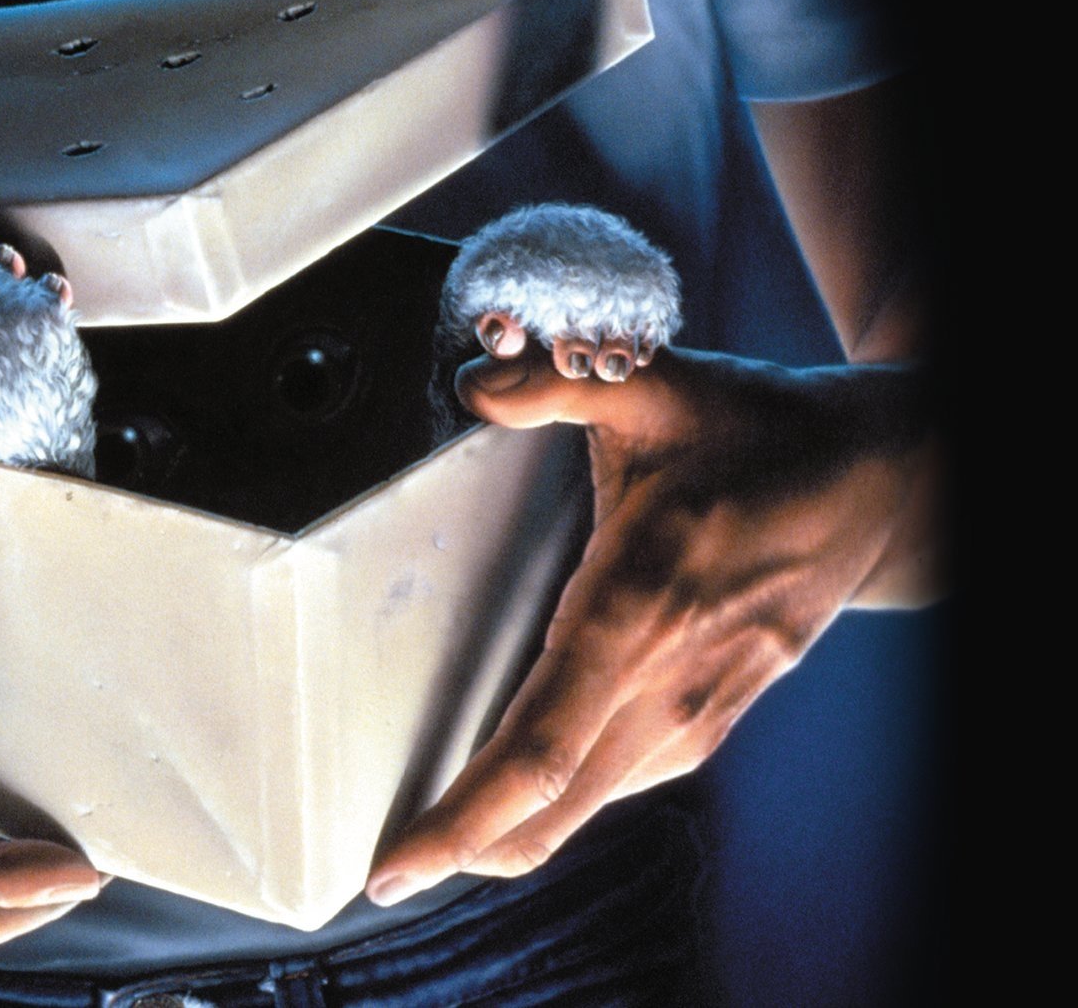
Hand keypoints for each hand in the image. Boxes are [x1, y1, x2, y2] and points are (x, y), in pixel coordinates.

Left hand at [368, 347, 937, 903]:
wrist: (880, 484)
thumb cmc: (758, 437)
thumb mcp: (658, 390)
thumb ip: (555, 385)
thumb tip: (476, 383)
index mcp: (640, 607)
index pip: (539, 747)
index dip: (461, 816)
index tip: (394, 860)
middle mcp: (667, 681)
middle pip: (549, 807)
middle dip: (458, 851)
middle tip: (379, 874)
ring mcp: (693, 712)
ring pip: (581, 808)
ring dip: (500, 835)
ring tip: (423, 843)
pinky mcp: (706, 722)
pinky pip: (611, 786)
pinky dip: (548, 809)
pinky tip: (498, 805)